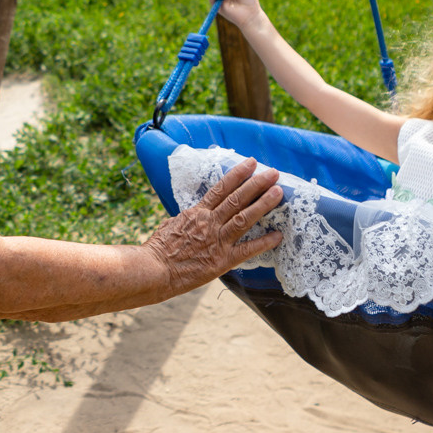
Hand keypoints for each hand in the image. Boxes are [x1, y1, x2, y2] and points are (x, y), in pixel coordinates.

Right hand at [142, 157, 284, 293]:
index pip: (221, 188)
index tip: (252, 163)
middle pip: (237, 198)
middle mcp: (210, 222)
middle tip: (274, 173)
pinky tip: (278, 235)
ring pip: (245, 218)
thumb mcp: (171, 224)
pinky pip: (247, 250)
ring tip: (278, 193)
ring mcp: (217, 240)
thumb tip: (193, 215)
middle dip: (257, 184)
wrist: (153, 270)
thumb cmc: (158, 249)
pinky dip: (264, 242)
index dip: (238, 174)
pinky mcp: (222, 260)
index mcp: (197, 212)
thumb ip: (187, 219)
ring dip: (263, 204)